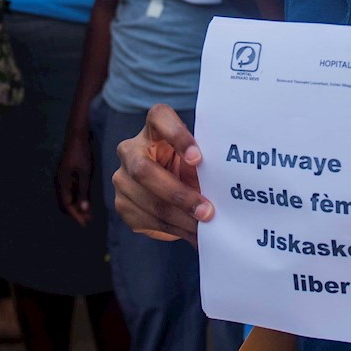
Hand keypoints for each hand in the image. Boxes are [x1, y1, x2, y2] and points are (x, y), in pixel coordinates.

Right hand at [56, 125, 96, 225]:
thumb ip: (84, 191)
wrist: (77, 136)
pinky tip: (86, 200)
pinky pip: (70, 191)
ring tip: (88, 213)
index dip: (76, 216)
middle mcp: (59, 182)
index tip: (85, 224)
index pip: (67, 205)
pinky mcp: (66, 174)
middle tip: (88, 220)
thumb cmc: (82, 153)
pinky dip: (77, 198)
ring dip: (76, 206)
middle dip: (75, 213)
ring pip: (67, 198)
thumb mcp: (85, 173)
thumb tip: (84, 209)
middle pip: (65, 204)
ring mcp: (62, 178)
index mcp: (62, 183)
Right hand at [113, 105, 211, 243]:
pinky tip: (190, 232)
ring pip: (147, 200)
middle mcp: (131, 149)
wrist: (173, 192)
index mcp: (154, 128)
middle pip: (143, 169)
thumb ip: (207, 165)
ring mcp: (123, 177)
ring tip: (204, 229)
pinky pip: (145, 219)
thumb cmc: (191, 169)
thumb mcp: (200, 162)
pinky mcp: (122, 202)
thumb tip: (228, 189)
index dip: (177, 135)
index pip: (159, 118)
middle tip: (207, 211)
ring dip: (180, 219)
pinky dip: (172, 229)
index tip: (198, 159)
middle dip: (178, 195)